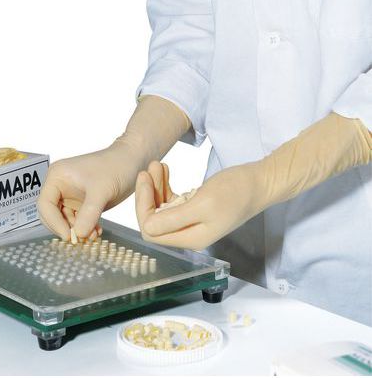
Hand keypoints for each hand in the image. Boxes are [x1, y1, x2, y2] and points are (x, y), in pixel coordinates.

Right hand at [38, 143, 138, 240]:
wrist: (132, 161)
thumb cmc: (116, 167)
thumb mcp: (101, 191)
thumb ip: (89, 213)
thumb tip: (78, 235)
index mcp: (57, 176)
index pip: (45, 204)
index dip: (54, 222)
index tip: (69, 236)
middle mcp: (60, 185)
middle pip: (52, 215)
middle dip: (65, 228)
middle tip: (80, 239)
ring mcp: (70, 194)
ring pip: (65, 220)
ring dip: (78, 230)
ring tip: (94, 235)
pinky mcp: (81, 202)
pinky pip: (77, 220)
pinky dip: (85, 227)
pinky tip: (97, 231)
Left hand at [137, 113, 370, 249]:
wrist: (259, 182)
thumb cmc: (236, 191)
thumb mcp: (202, 203)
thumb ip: (174, 218)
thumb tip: (147, 228)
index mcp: (190, 238)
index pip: (151, 231)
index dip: (143, 207)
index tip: (145, 180)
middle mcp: (189, 234)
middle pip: (154, 220)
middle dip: (147, 195)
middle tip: (148, 169)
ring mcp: (192, 222)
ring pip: (162, 208)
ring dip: (155, 187)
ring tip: (157, 165)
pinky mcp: (195, 209)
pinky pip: (172, 201)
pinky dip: (165, 186)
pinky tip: (165, 170)